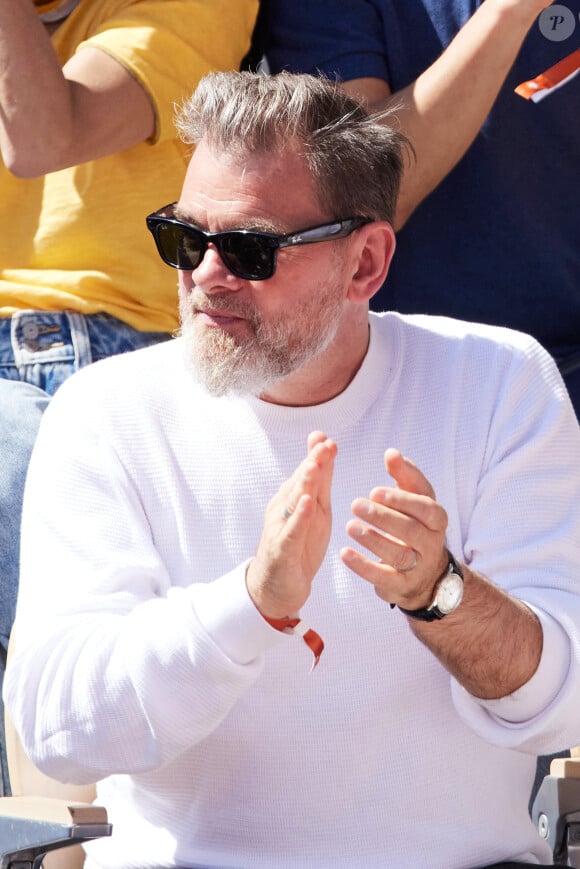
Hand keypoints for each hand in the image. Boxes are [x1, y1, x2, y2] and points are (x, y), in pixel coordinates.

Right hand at [246, 431, 336, 619]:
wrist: (278, 586)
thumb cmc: (300, 544)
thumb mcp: (316, 510)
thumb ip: (321, 480)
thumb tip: (326, 446)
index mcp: (295, 498)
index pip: (308, 473)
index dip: (317, 455)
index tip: (327, 438)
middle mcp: (285, 508)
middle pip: (300, 482)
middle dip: (312, 462)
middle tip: (324, 444)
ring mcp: (282, 527)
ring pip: (294, 502)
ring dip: (304, 483)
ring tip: (314, 466)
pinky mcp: (283, 549)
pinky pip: (292, 531)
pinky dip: (299, 517)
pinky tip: (307, 504)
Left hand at [341, 449, 447, 607]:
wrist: (426, 575)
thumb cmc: (414, 525)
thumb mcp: (415, 500)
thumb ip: (404, 476)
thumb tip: (391, 453)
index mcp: (437, 519)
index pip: (426, 507)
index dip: (401, 500)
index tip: (374, 490)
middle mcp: (432, 543)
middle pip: (411, 530)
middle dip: (383, 517)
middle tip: (355, 505)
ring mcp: (419, 567)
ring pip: (398, 554)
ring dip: (373, 540)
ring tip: (350, 526)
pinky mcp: (401, 586)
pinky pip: (383, 577)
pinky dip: (363, 566)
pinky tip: (344, 553)